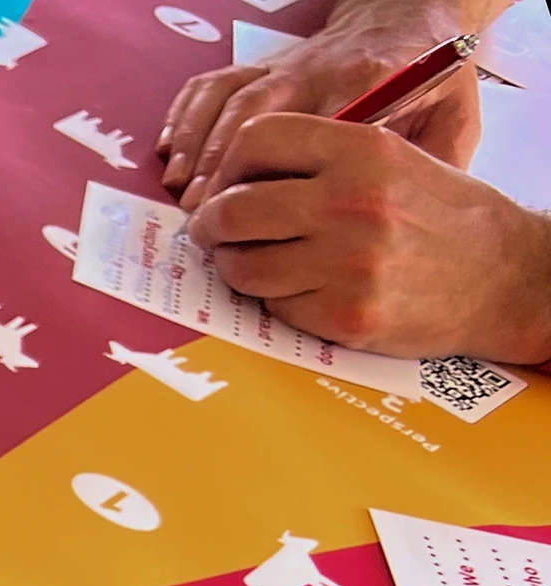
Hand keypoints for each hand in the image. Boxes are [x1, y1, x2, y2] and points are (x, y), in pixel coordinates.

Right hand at [160, 5, 481, 209]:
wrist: (409, 17)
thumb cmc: (434, 77)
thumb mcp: (456, 117)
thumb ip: (435, 167)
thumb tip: (406, 224)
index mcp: (373, 83)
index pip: (321, 130)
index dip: (286, 175)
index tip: (265, 221)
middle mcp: (320, 71)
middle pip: (260, 115)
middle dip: (225, 166)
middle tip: (206, 216)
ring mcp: (286, 67)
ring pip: (231, 99)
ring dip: (200, 146)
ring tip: (181, 192)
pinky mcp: (264, 66)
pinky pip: (215, 82)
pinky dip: (187, 114)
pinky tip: (170, 150)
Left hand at [186, 113, 550, 363]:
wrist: (506, 279)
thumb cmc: (442, 218)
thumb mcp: (394, 160)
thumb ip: (322, 158)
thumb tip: (233, 177)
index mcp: (362, 151)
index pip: (257, 139)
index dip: (228, 165)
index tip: (224, 184)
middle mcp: (352, 202)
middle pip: (233, 208)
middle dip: (210, 224)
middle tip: (211, 232)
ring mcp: (348, 262)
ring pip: (243, 265)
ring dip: (235, 267)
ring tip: (251, 263)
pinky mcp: (346, 314)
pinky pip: (274, 306)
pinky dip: (274, 300)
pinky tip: (297, 291)